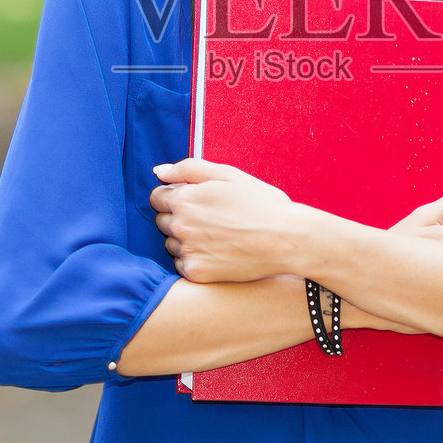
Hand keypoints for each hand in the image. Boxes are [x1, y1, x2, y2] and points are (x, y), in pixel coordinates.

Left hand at [149, 158, 307, 283]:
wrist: (286, 240)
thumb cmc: (261, 204)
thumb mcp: (228, 175)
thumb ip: (188, 169)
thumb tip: (159, 172)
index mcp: (184, 199)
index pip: (156, 198)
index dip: (174, 197)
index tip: (195, 201)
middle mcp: (180, 226)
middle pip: (162, 221)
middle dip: (179, 217)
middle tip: (209, 218)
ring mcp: (187, 251)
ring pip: (172, 244)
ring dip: (185, 239)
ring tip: (216, 236)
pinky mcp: (196, 272)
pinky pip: (181, 264)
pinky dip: (194, 259)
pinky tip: (217, 252)